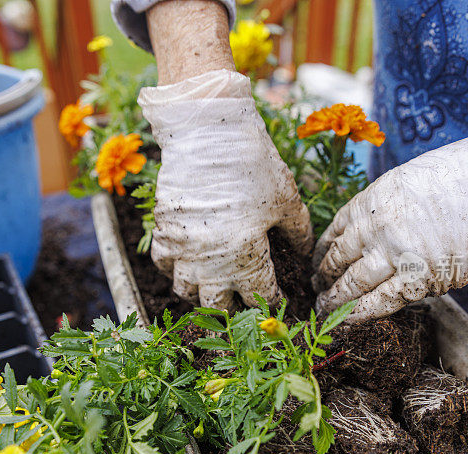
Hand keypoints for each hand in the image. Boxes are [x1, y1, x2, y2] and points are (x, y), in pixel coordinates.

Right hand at [139, 69, 312, 308]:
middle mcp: (211, 264)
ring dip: (201, 292)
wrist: (208, 133)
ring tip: (212, 282)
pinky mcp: (164, 232)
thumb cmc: (254, 165)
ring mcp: (183, 250)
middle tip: (244, 295)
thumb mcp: (287, 198)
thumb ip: (299, 232)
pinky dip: (173, 269)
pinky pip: (163, 266)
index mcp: (247, 259)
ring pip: (186, 292)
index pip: (261, 297)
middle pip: (219, 306)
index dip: (273, 301)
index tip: (278, 297)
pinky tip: (187, 260)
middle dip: (235, 307)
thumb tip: (304, 253)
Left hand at [313, 111, 467, 321]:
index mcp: (374, 198)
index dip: (322, 251)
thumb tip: (374, 226)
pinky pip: (381, 301)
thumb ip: (388, 204)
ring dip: (334, 300)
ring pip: (351, 283)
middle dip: (322, 277)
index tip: (317, 262)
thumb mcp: (413, 178)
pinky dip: (360, 313)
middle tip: (314, 290)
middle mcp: (377, 225)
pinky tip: (349, 321)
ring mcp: (397, 252)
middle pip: (337, 258)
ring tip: (324, 310)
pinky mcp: (421, 277)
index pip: (335, 230)